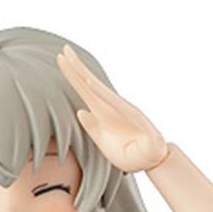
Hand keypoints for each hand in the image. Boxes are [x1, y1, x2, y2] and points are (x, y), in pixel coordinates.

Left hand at [55, 44, 168, 173]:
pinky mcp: (135, 118)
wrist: (152, 163)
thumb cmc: (129, 153)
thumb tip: (80, 111)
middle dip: (76, 67)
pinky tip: (89, 84)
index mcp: (103, 113)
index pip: (84, 91)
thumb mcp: (104, 144)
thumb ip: (92, 128)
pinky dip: (102, 93)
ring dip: (85, 75)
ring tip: (72, 61)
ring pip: (100, 90)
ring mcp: (123, 111)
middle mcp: (112, 108)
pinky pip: (115, 103)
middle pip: (89, 84)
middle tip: (63, 49)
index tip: (60, 58)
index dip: (72, 75)